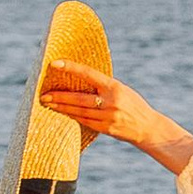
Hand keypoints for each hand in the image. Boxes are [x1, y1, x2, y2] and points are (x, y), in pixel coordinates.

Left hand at [37, 57, 192, 175]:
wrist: (148, 128)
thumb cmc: (133, 105)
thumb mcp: (122, 90)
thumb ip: (103, 87)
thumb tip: (79, 80)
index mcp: (115, 87)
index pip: (88, 74)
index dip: (70, 68)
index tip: (54, 64)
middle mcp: (111, 102)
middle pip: (79, 98)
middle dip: (59, 97)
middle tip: (44, 95)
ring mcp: (109, 117)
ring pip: (79, 112)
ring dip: (62, 108)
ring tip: (48, 104)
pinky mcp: (107, 129)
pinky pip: (85, 122)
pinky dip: (72, 117)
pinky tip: (62, 114)